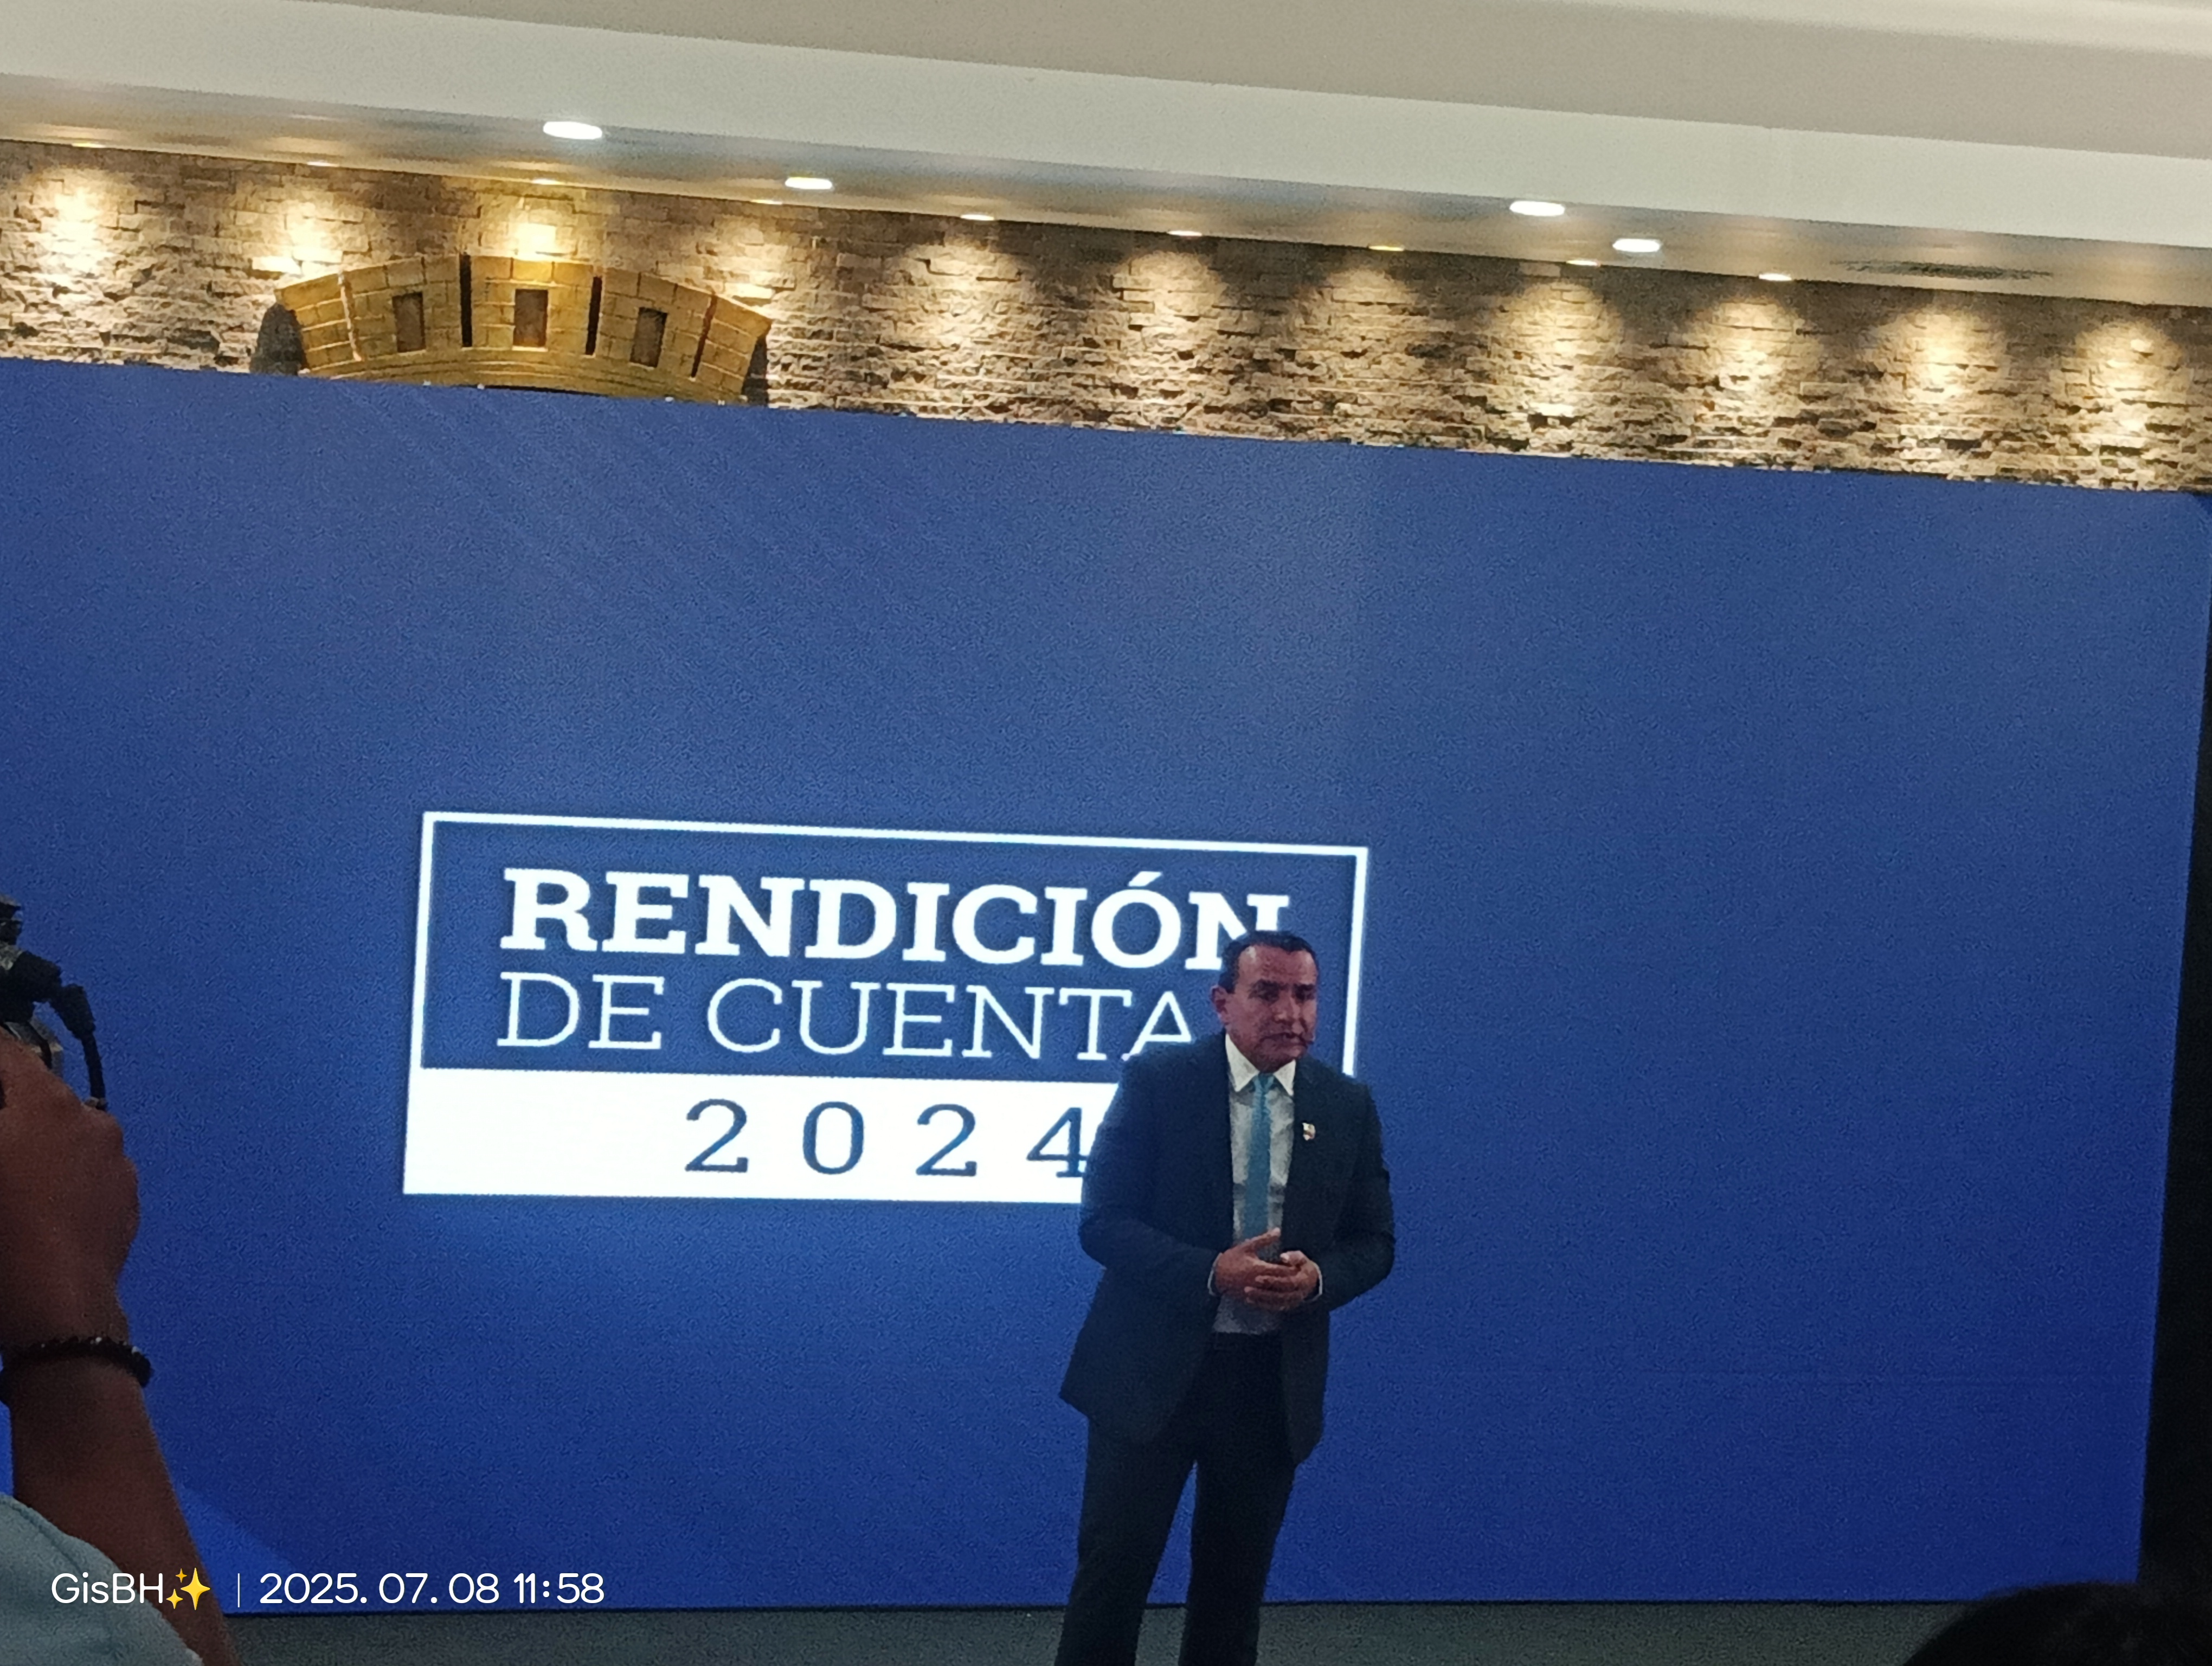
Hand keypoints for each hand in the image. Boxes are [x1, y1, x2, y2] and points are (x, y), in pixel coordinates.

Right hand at [0, 1037, 135, 1347]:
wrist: (54, 1308)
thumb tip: (7, 1123)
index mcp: (49, 1104)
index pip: (6, 1052)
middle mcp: (93, 1122)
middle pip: (38, 1095)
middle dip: (7, 1107)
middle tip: (0, 1131)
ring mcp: (117, 1163)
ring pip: (65, 1135)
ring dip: (34, 1143)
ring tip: (12, 1179)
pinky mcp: (125, 1202)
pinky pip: (85, 1173)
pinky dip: (59, 1177)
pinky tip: (37, 1209)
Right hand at [1212, 1231, 1320, 1311]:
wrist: (1215, 1275)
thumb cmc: (1231, 1259)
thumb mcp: (1247, 1246)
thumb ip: (1264, 1239)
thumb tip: (1278, 1231)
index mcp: (1259, 1268)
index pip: (1281, 1270)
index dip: (1291, 1268)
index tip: (1299, 1265)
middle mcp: (1259, 1282)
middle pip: (1281, 1283)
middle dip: (1290, 1280)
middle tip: (1299, 1275)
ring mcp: (1255, 1292)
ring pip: (1276, 1294)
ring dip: (1284, 1290)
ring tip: (1292, 1286)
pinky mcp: (1251, 1299)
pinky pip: (1267, 1302)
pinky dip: (1276, 1299)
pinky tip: (1281, 1296)